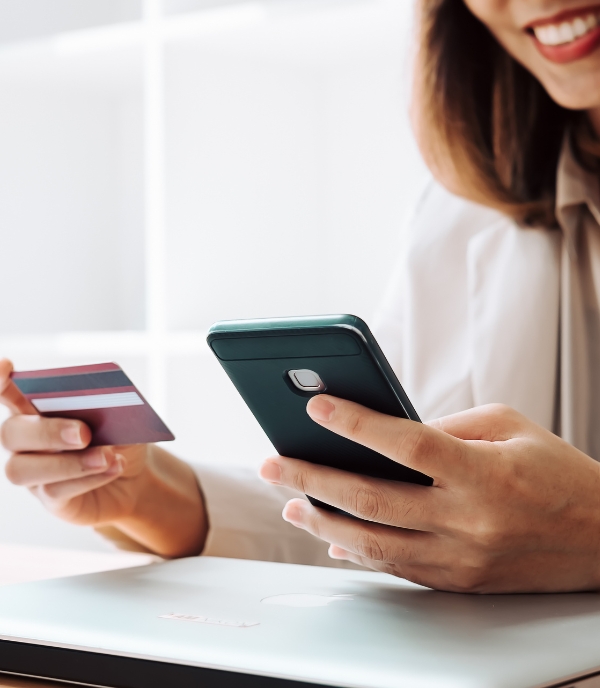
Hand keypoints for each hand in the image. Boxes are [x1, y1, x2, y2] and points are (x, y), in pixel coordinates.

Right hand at [0, 359, 206, 556]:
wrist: (136, 477)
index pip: (6, 392)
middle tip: (84, 433)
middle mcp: (26, 441)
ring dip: (68, 462)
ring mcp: (34, 473)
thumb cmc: (120, 438)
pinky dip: (88, 478)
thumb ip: (104, 404)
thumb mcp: (120, 416)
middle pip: (12, 433)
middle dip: (47, 431)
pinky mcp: (50, 499)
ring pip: (23, 468)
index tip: (6, 367)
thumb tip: (99, 398)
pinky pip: (55, 490)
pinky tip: (113, 467)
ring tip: (105, 456)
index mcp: (36, 409)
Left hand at [259, 396, 599, 592]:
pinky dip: (359, 553)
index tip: (317, 406)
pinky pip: (397, 569)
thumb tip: (385, 434)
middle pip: (373, 499)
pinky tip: (331, 538)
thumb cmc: (558, 471)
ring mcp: (462, 558)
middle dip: (313, 478)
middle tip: (273, 463)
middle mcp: (469, 520)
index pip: (407, 443)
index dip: (356, 423)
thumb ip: (446, 427)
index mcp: (484, 472)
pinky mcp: (460, 582)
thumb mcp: (509, 426)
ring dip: (323, 524)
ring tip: (290, 502)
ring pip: (374, 544)